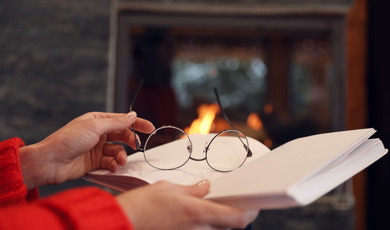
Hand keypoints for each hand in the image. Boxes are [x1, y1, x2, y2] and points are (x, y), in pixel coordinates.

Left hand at [20, 111, 154, 188]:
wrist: (51, 162)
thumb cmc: (68, 140)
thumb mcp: (95, 127)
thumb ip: (116, 123)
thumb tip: (133, 115)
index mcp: (97, 121)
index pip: (122, 120)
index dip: (137, 124)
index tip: (150, 128)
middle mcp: (98, 134)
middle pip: (121, 135)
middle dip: (130, 141)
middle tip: (136, 146)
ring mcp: (96, 148)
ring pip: (117, 150)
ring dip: (121, 156)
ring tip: (119, 161)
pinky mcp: (94, 163)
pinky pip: (110, 162)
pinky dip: (113, 164)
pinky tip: (112, 167)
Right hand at [116, 180, 258, 229]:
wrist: (121, 223)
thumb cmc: (140, 207)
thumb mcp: (168, 189)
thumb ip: (191, 190)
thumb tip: (204, 188)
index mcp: (197, 213)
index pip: (236, 218)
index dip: (249, 213)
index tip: (252, 204)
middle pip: (228, 225)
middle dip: (232, 213)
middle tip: (229, 200)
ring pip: (215, 229)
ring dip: (217, 218)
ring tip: (208, 205)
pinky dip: (204, 223)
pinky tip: (193, 214)